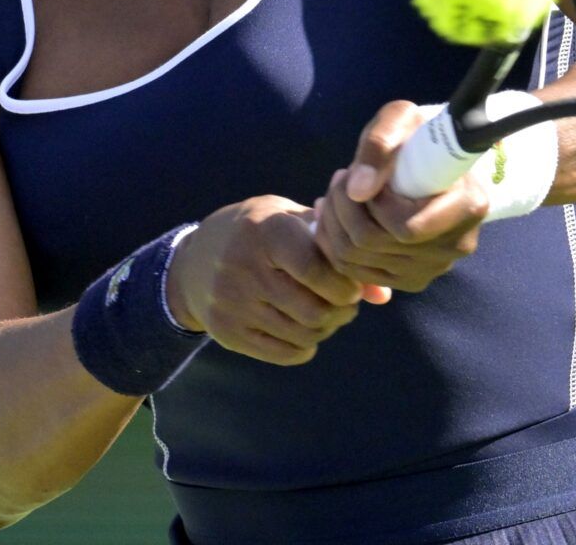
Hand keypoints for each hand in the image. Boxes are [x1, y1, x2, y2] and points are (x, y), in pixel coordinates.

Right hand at [165, 196, 389, 365]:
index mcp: (265, 231)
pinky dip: (305, 346)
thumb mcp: (290, 222)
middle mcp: (244, 267)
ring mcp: (232, 303)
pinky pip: (284, 353)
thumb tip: (382, 295)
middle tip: (345, 303)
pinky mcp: (227, 332)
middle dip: (341, 311)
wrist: (192, 262)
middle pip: (314, 309)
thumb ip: (335, 250)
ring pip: (303, 334)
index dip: (343, 283)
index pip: (316, 268)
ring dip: (326, 329)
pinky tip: (304, 330)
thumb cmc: (259, 233)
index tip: (350, 284)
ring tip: (327, 314)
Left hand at [311, 101, 490, 292]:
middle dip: (344, 208)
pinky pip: (357, 274)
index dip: (373, 204)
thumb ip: (379, 145)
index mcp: (469, 206)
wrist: (427, 159)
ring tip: (338, 193)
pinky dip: (335, 245)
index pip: (405, 228)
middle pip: (375, 245)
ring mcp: (434, 268)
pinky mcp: (411, 280)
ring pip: (359, 261)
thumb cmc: (415, 135)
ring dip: (335, 223)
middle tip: (340, 178)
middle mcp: (457, 245)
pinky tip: (338, 217)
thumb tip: (359, 190)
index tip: (362, 175)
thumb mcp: (399, 119)